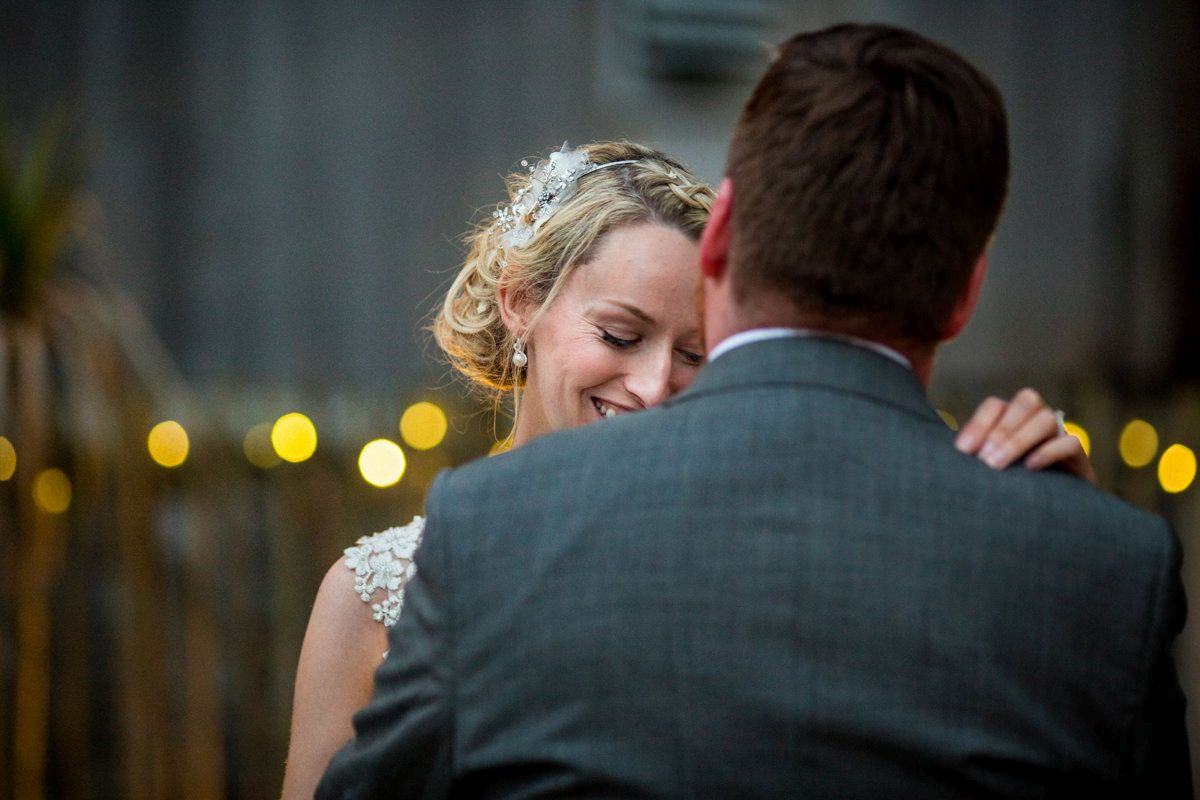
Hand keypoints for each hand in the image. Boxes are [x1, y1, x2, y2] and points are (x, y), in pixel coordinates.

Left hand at [954, 388, 1095, 483]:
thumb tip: (949, 459)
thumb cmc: (1011, 484)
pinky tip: (1031, 466)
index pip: (995, 405)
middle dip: (1001, 430)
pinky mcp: (1078, 456)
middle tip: (984, 460)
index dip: (978, 423)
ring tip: (998, 464)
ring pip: (1045, 419)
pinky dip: (1050, 451)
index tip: (962, 450)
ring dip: (1019, 439)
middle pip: (1026, 402)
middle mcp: (1036, 419)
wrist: (1054, 511)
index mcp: (1012, 418)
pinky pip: (1070, 442)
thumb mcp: (989, 468)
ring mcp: (1059, 434)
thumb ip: (975, 457)